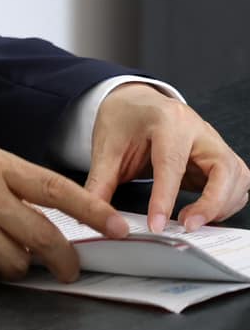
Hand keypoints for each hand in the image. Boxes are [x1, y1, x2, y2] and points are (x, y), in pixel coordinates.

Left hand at [84, 84, 249, 231]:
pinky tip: (205, 213)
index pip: (172, 164)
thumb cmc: (124, 120)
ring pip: (237, 178)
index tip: (156, 224)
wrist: (135, 103)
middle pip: (223, 170)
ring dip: (221, 205)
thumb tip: (93, 214)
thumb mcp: (106, 148)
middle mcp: (199, 129)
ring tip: (191, 222)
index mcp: (168, 121)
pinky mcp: (220, 155)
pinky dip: (227, 202)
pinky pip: (237, 182)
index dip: (165, 198)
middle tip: (187, 226)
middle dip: (211, 203)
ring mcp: (214, 142)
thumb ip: (100, 182)